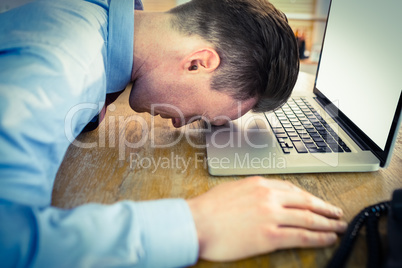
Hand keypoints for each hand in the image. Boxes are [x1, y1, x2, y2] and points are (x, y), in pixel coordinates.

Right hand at [186, 176, 346, 260]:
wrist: (196, 223)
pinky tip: (327, 238)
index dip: (310, 197)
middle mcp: (268, 197)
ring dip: (327, 223)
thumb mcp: (232, 189)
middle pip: (305, 202)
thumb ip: (252, 191)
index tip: (318, 202)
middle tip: (337, 213)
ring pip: (308, 218)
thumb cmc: (208, 208)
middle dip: (325, 209)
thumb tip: (265, 196)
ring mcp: (271, 216)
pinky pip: (301, 236)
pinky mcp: (269, 236)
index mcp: (259, 184)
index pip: (293, 190)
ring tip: (338, 226)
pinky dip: (318, 237)